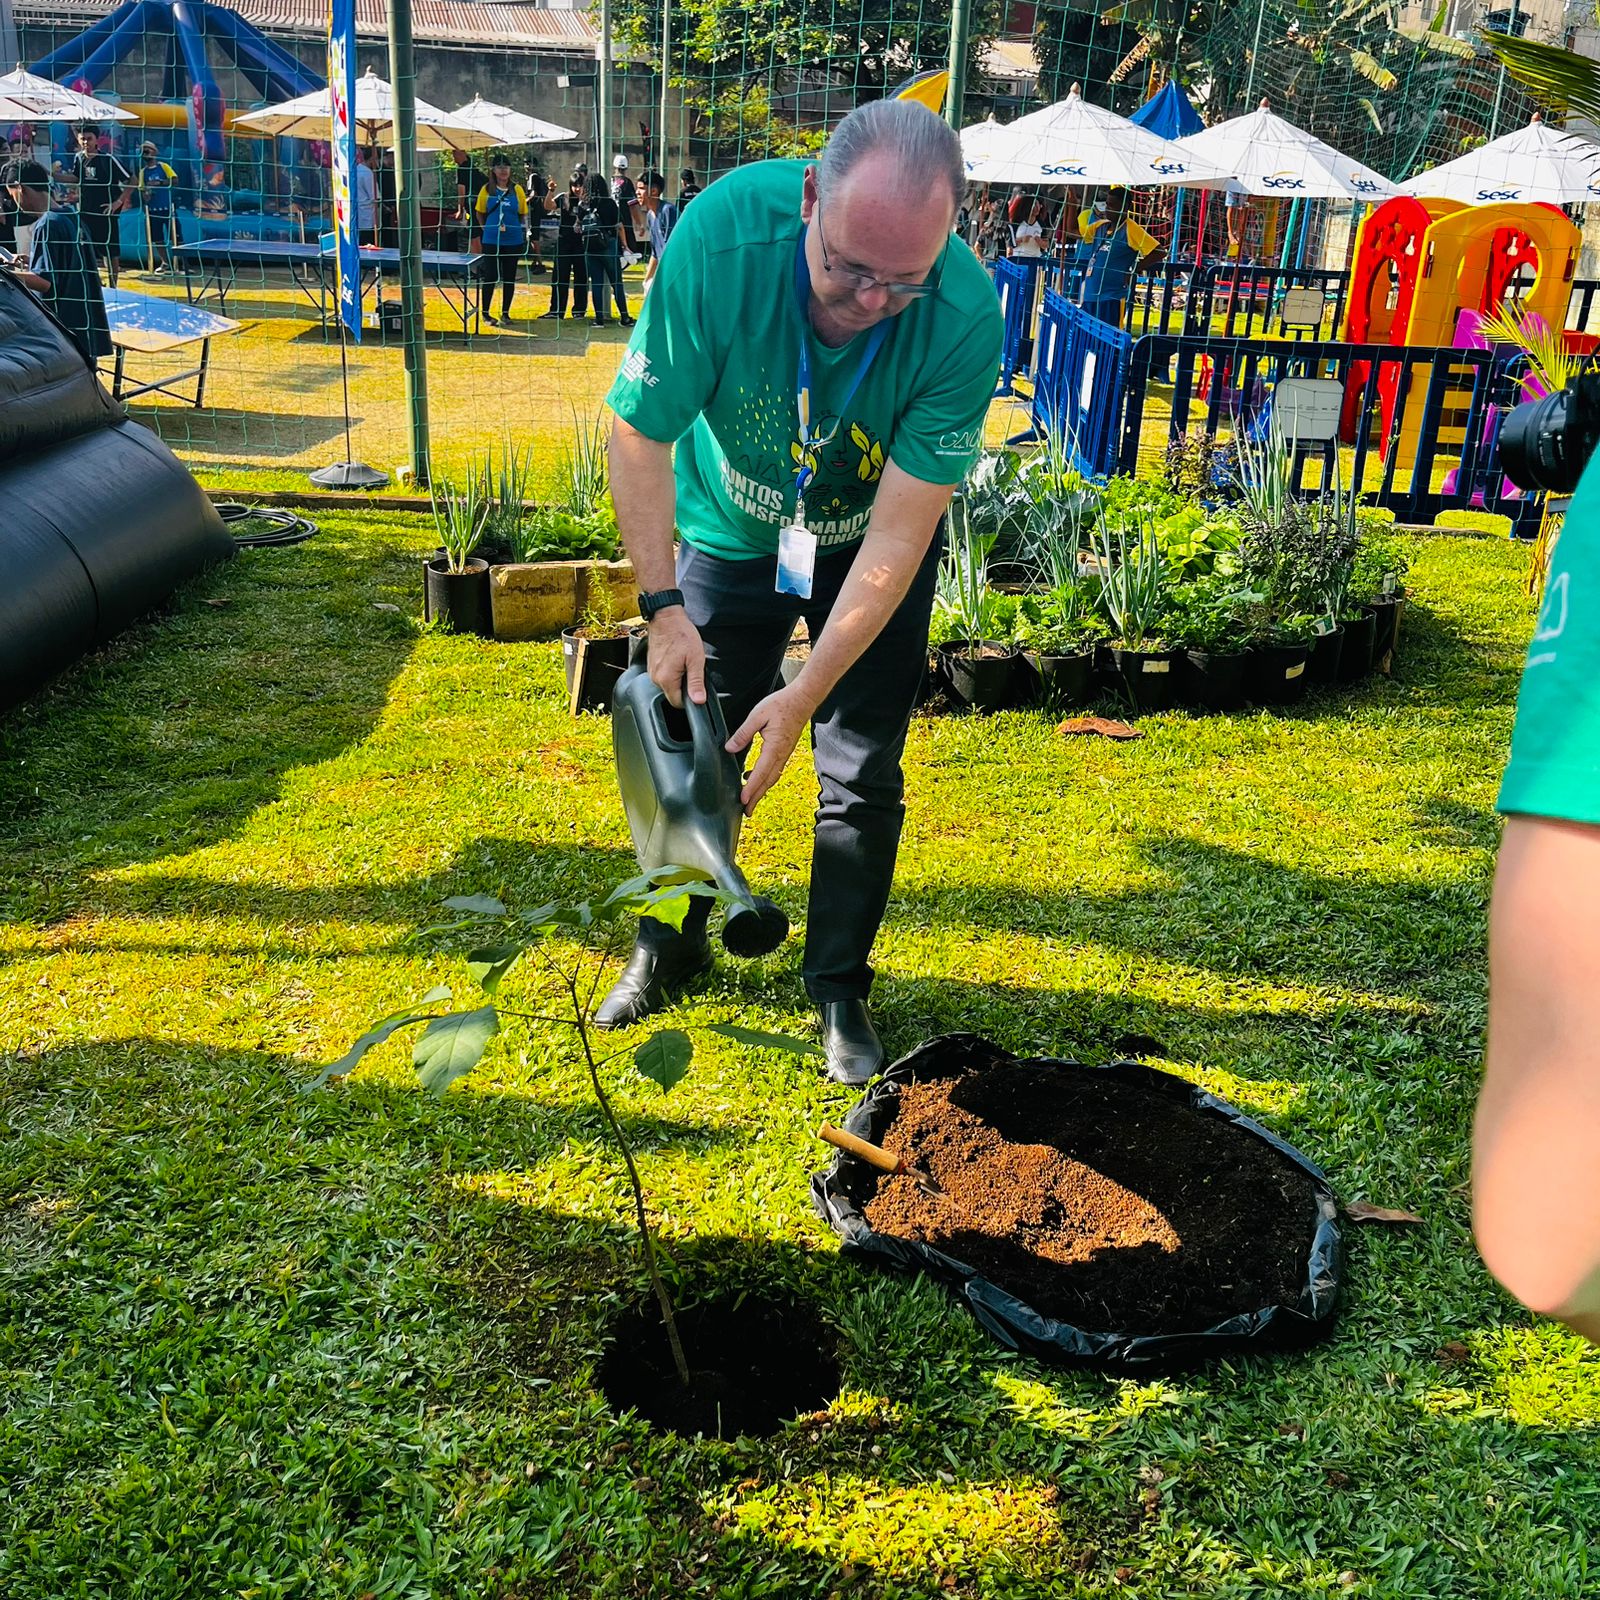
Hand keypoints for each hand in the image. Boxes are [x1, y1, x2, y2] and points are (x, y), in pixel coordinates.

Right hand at [646, 608, 705, 708]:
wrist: (666, 618)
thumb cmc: (681, 634)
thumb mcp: (696, 659)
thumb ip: (696, 682)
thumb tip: (698, 700)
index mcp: (666, 679)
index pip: (678, 702)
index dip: (690, 697)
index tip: (695, 686)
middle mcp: (656, 678)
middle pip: (672, 694)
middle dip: (684, 686)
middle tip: (691, 668)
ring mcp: (652, 671)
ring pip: (668, 685)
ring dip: (678, 678)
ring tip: (683, 661)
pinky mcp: (652, 665)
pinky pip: (663, 675)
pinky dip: (671, 671)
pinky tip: (676, 658)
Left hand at [726, 687, 811, 814]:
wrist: (802, 700)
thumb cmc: (781, 705)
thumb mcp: (757, 715)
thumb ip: (743, 733)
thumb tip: (730, 748)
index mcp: (774, 747)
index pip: (761, 772)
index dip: (751, 788)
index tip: (743, 800)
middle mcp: (781, 754)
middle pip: (767, 782)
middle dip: (756, 798)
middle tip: (746, 812)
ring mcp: (785, 754)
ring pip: (772, 778)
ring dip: (761, 790)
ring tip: (750, 801)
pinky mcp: (785, 751)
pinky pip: (774, 770)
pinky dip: (765, 779)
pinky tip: (755, 778)